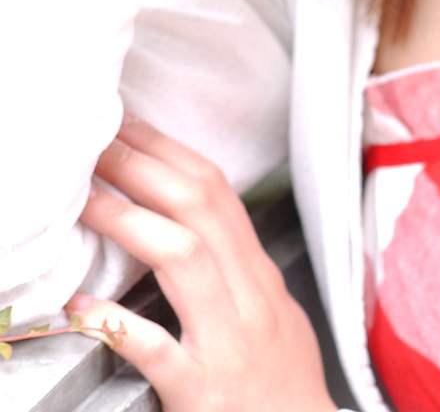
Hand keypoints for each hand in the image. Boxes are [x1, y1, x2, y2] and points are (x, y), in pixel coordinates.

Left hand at [65, 120, 335, 411]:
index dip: (169, 151)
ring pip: (184, 260)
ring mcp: (229, 342)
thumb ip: (234, 269)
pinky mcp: (205, 391)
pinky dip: (120, 323)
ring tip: (86, 200)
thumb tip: (183, 225)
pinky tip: (84, 307)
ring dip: (131, 221)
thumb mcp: (270, 314)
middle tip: (98, 142)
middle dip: (145, 167)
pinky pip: (159, 350)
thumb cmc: (284, 386)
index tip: (127, 125)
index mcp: (259, 277)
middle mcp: (249, 298)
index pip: (217, 193)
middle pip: (199, 210)